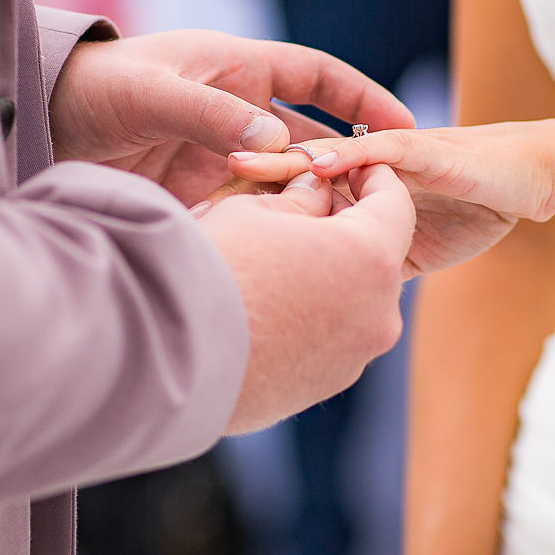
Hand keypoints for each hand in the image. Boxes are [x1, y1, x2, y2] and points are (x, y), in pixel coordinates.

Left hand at [48, 30, 414, 205]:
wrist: (35, 126)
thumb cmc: (93, 88)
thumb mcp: (152, 93)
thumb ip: (210, 115)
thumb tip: (276, 143)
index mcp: (238, 69)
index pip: (320, 77)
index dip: (364, 99)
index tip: (404, 127)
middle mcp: (238, 113)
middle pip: (311, 138)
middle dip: (347, 165)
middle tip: (384, 201)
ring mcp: (222, 156)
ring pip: (285, 182)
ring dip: (311, 205)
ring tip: (347, 237)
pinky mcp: (202, 195)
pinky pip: (252, 213)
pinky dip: (273, 230)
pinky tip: (293, 256)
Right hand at [197, 165, 416, 432]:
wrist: (160, 351)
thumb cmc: (209, 265)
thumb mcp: (254, 209)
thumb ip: (299, 197)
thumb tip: (316, 191)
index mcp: (371, 258)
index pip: (394, 203)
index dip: (373, 175)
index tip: (347, 165)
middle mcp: (377, 314)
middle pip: (376, 256)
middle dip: (346, 228)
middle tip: (304, 206)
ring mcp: (352, 359)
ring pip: (353, 301)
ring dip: (326, 276)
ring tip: (274, 259)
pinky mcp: (321, 389)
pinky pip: (327, 341)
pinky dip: (307, 319)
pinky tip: (261, 306)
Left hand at [222, 121, 554, 275]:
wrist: (542, 175)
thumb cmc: (480, 204)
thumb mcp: (405, 248)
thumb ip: (361, 263)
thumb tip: (321, 308)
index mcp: (355, 179)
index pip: (295, 187)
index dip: (254, 201)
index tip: (210, 224)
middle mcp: (366, 159)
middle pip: (297, 168)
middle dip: (251, 179)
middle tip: (199, 196)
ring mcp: (392, 151)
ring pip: (329, 153)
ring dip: (285, 160)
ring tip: (237, 167)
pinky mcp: (428, 149)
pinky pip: (381, 153)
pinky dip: (349, 158)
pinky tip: (317, 165)